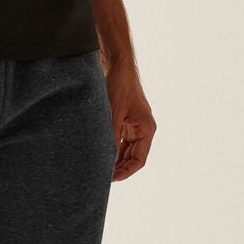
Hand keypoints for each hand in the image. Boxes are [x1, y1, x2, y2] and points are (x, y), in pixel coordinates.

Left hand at [104, 59, 154, 180]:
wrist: (117, 64)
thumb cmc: (120, 85)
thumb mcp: (114, 113)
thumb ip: (111, 135)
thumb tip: (105, 158)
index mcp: (146, 129)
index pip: (139, 160)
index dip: (126, 172)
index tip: (111, 180)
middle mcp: (141, 130)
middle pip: (132, 157)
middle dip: (118, 168)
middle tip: (101, 177)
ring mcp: (132, 125)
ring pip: (124, 150)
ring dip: (113, 159)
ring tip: (98, 168)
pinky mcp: (123, 120)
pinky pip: (118, 140)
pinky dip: (110, 148)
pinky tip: (98, 154)